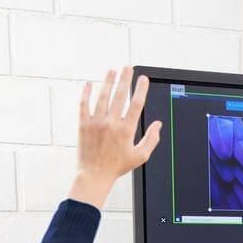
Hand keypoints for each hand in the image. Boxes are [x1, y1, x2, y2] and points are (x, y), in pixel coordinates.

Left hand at [69, 67, 162, 208]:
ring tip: (112, 71)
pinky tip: (88, 84)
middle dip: (125, 79)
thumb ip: (151, 139)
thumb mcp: (141, 156)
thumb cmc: (117, 166)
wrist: (94, 175)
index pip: (136, 104)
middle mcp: (111, 124)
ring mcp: (96, 123)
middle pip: (120, 96)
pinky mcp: (83, 125)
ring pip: (102, 97)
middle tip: (127, 68)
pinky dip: (86, 93)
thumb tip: (158, 125)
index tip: (143, 79)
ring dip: (108, 82)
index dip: (141, 89)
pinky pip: (84, 105)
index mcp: (126, 130)